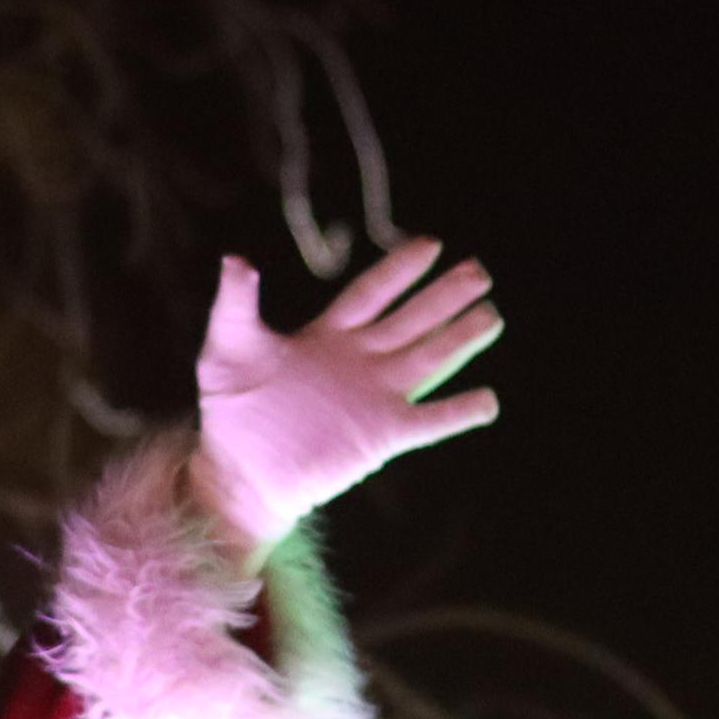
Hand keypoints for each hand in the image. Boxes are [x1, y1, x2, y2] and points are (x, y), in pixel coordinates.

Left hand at [187, 238, 504, 560]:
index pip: (371, 293)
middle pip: (411, 320)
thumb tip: (236, 259)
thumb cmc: (230, 414)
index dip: (400, 270)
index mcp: (327, 337)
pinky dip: (458, 411)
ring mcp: (374, 398)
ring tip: (492, 315)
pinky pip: (430, 421)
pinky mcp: (382, 436)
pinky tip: (488, 400)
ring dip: (460, 337)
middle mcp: (359, 362)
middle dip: (445, 295)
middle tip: (479, 271)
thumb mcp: (226, 350)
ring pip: (428, 358)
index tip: (431, 244)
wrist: (239, 474)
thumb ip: (235, 304)